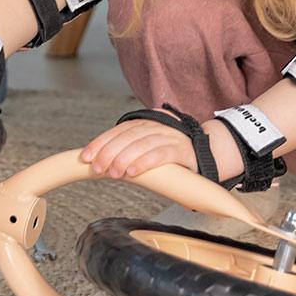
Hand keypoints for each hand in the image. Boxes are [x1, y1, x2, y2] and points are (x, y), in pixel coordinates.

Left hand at [80, 111, 241, 180]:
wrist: (209, 154)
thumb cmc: (174, 155)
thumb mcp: (149, 149)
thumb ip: (130, 152)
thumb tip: (101, 165)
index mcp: (147, 123)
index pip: (119, 130)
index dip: (102, 142)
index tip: (86, 156)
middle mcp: (158, 126)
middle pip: (128, 135)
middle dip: (109, 151)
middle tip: (96, 167)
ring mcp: (171, 136)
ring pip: (142, 143)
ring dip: (124, 158)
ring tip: (112, 172)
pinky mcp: (182, 150)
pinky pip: (161, 154)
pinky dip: (145, 162)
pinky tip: (133, 172)